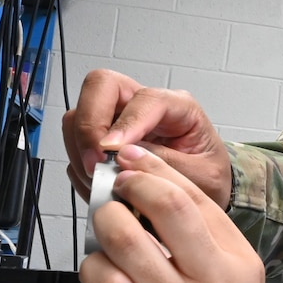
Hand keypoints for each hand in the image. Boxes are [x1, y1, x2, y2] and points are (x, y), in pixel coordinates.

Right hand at [62, 69, 232, 207]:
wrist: (202, 196)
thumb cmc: (207, 179)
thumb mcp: (202, 178)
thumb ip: (167, 166)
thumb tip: (125, 156)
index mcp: (179, 108)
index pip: (145, 98)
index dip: (125, 123)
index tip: (111, 150)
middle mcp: (145, 106)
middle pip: (101, 86)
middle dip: (90, 124)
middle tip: (95, 163)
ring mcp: (120, 119)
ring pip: (81, 112)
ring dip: (81, 147)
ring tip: (99, 179)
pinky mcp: (103, 139)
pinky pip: (75, 141)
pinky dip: (80, 163)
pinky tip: (100, 184)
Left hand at [79, 144, 277, 282]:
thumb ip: (203, 254)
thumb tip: (154, 209)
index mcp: (239, 266)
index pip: (197, 197)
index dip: (156, 170)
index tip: (133, 161)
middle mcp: (212, 282)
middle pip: (167, 203)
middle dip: (129, 186)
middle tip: (113, 189)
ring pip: (126, 238)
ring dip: (103, 229)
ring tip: (104, 238)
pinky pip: (104, 282)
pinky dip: (92, 271)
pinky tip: (99, 278)